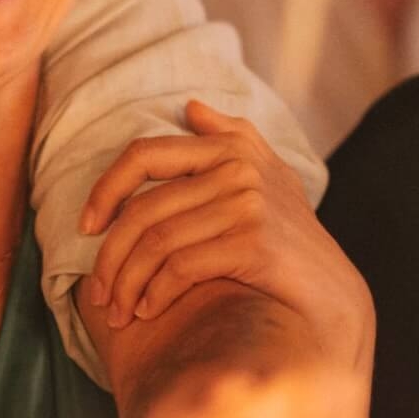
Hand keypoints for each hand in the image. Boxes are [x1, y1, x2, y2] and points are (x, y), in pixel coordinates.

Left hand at [84, 100, 373, 371]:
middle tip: (98, 292)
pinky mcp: (254, 242)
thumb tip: (191, 107)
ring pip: (156, 241)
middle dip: (110, 256)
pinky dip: (155, 292)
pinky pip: (180, 266)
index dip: (105, 188)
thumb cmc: (289, 239)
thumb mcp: (265, 178)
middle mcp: (239, 168)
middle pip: (143, 208)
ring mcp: (248, 203)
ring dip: (127, 283)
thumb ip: (229, 137)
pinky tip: (147, 310)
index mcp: (232, 146)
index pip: (143, 154)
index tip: (85, 227)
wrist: (332, 294)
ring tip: (116, 310)